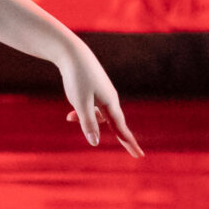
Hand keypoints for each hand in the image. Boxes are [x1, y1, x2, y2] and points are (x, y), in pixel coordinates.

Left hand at [58, 41, 142, 156]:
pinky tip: (69, 114)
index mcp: (110, 103)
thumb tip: (95, 143)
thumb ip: (87, 123)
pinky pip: (92, 107)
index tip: (139, 156)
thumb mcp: (80, 103)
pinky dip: (83, 112)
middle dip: (121, 137)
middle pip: (114, 123)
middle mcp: (110, 99)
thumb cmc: (77, 78)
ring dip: (86, 119)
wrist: (72, 53)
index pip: (121, 129)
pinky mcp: (94, 88)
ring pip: (99, 115)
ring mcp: (102, 93)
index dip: (129, 143)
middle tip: (136, 153)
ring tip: (69, 117)